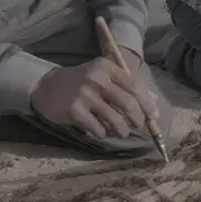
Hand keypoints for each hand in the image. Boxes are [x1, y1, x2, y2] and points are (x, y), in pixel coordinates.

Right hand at [29, 56, 158, 140]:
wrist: (46, 86)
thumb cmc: (80, 81)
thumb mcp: (103, 76)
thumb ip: (128, 86)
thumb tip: (154, 101)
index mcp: (107, 67)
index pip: (135, 86)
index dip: (147, 103)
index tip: (153, 115)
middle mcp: (97, 79)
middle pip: (128, 103)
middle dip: (138, 119)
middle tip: (138, 126)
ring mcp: (85, 96)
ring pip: (115, 119)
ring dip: (122, 130)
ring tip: (122, 132)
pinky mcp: (75, 111)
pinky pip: (98, 129)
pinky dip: (103, 133)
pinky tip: (101, 131)